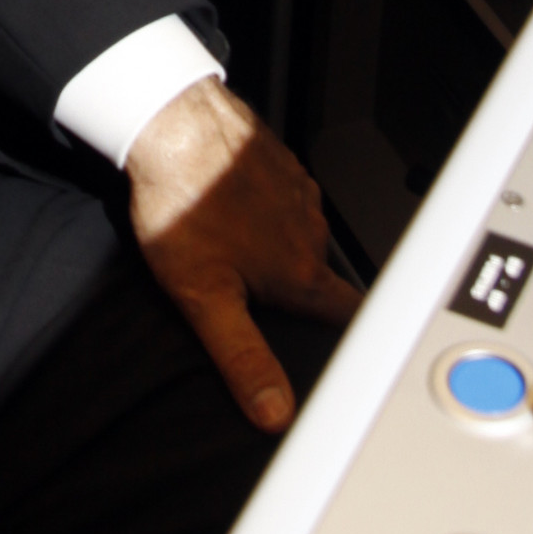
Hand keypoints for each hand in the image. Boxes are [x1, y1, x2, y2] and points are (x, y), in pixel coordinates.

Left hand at [127, 78, 361, 432]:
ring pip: (300, 237)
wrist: (169, 121)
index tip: (363, 357)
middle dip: (298, 295)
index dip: (358, 340)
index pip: (352, 316)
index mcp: (300, 272)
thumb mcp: (203, 296)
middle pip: (320, 279)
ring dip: (278, 251)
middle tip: (260, 302)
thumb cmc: (182, 201)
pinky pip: (283, 201)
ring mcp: (299, 192)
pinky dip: (265, 212)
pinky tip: (231, 212)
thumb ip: (243, 357)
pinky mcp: (280, 164)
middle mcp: (310, 231)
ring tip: (235, 253)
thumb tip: (275, 412)